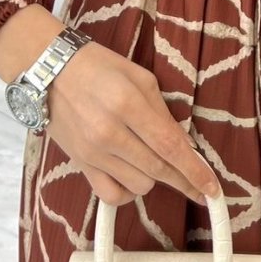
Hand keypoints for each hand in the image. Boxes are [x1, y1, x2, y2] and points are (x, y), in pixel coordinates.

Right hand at [46, 42, 220, 207]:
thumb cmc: (98, 66)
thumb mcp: (139, 77)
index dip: (194, 170)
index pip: (170, 146)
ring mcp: (92, 152)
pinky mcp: (79, 163)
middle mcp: (109, 132)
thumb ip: (163, 112)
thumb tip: (184, 146)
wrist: (49, 69)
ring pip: (138, 185)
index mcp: (128, 104)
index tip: (212, 189)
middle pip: (158, 170)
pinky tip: (131, 176)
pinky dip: (127, 192)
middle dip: (184, 180)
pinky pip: (111, 195)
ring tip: (151, 159)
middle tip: (199, 187)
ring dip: (154, 178)